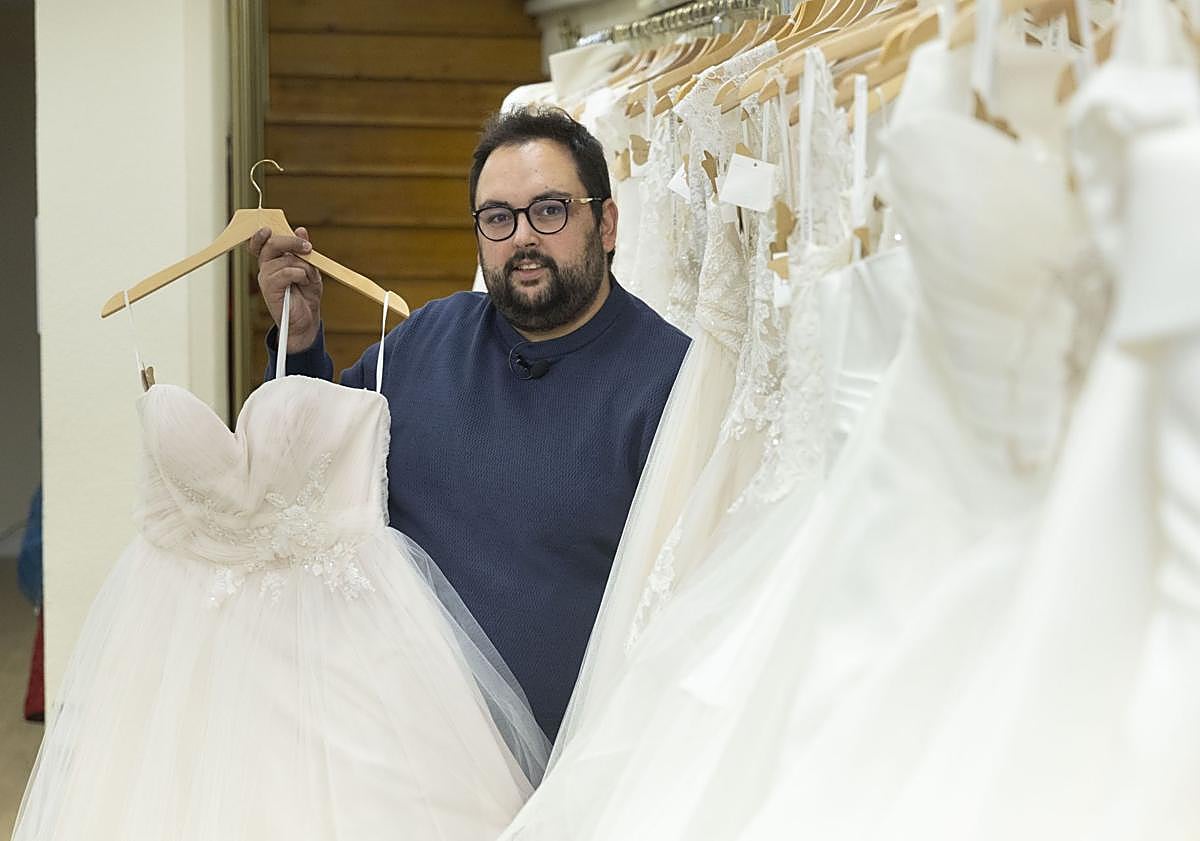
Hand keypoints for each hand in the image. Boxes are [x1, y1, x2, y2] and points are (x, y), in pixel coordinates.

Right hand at [250, 226, 322, 352]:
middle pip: (271, 245)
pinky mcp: (270, 289)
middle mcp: (266, 267)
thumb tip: (300, 229)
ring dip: (303, 266)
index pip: (261, 243)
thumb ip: (304, 250)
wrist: (306, 320)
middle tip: (308, 247)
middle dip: (291, 242)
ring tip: (308, 278)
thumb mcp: (310, 268)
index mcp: (273, 261)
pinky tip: (303, 282)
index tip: (270, 228)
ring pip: (285, 259)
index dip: (262, 234)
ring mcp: (266, 278)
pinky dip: (300, 275)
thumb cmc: (306, 295)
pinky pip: (287, 272)